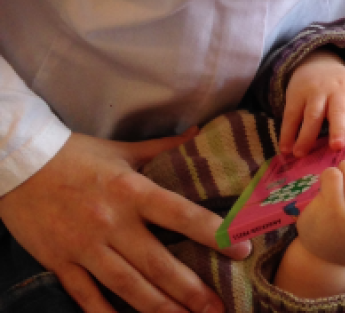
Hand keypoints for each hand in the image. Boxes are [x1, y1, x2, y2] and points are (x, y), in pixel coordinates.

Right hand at [0, 132, 251, 312]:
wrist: (18, 166)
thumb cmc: (76, 156)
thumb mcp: (123, 149)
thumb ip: (165, 147)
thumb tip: (202, 130)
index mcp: (132, 190)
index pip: (182, 214)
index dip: (214, 234)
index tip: (241, 249)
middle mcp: (112, 222)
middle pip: (158, 262)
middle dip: (190, 289)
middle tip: (218, 307)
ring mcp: (85, 247)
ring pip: (127, 286)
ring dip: (159, 308)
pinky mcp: (61, 263)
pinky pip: (87, 297)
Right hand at [280, 51, 344, 156]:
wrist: (317, 63)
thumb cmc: (341, 92)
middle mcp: (336, 94)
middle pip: (338, 111)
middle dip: (338, 129)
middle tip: (337, 146)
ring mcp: (315, 94)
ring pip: (312, 115)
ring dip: (306, 135)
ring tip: (300, 154)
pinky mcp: (296, 96)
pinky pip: (291, 116)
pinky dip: (287, 133)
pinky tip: (285, 149)